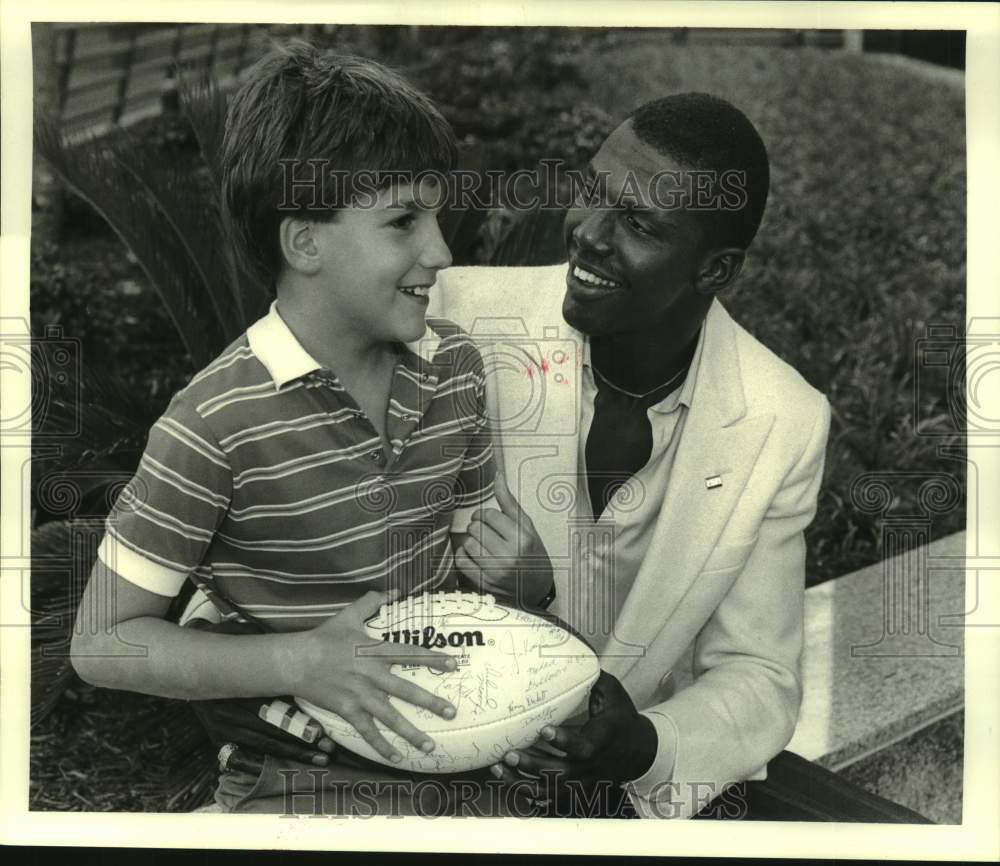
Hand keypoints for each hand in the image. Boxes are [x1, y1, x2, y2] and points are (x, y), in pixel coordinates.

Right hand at [187, 619, 335, 766]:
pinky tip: (289, 762)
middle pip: (270, 732)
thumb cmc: (224, 643)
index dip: (299, 724)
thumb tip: (301, 650)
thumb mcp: (244, 639)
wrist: (186, 661)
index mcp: (237, 688)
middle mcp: (228, 712)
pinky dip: (267, 757)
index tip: (321, 733)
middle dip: (301, 743)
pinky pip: (245, 752)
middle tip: (327, 751)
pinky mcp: (217, 737)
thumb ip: (268, 652)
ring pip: (262, 745)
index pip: (273, 711)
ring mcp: (221, 727)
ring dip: (291, 753)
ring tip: (317, 758)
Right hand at [291, 590, 458, 764]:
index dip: (432, 658)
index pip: (410, 654)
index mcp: (375, 651)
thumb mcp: (349, 615)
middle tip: (451, 711)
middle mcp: (372, 675)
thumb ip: (372, 601)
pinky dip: (382, 745)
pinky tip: (397, 757)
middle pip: (406, 691)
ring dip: (411, 733)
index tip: (453, 664)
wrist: (296, 661)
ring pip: (391, 717)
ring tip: (431, 746)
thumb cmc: (324, 637)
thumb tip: (394, 589)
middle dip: (430, 702)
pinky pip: (368, 731)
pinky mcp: (348, 710)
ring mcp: (360, 696)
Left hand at [454, 472, 552, 605]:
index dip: (485, 515)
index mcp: (522, 538)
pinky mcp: (484, 584)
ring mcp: (496, 571)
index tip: (489, 519)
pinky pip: (461, 561)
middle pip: (476, 528)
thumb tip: (497, 475)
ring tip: (482, 544)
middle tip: (485, 532)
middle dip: (477, 526)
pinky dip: (464, 554)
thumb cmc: (532, 552)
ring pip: (468, 543)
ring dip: (471, 541)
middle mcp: (509, 555)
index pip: (490, 515)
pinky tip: (473, 555)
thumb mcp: (527, 526)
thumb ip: (509, 502)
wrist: (536, 588)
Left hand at [490, 672, 657, 795]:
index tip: (543, 730)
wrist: (637, 752)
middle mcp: (590, 766)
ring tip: (498, 766)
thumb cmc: (620, 718)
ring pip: (550, 788)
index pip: (583, 747)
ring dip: (522, 780)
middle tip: (510, 752)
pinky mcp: (573, 789)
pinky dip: (524, 790)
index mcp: (601, 740)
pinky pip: (546, 796)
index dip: (564, 741)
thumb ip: (595, 678)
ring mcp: (581, 781)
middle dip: (533, 764)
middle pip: (560, 773)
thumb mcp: (614, 695)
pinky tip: (504, 776)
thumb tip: (576, 653)